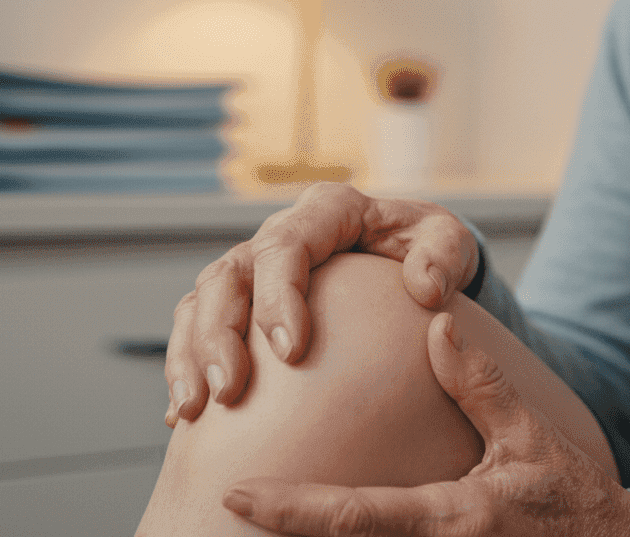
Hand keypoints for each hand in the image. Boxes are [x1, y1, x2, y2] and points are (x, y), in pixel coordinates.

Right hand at [164, 182, 480, 426]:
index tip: (290, 351)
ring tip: (193, 410)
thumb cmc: (428, 250)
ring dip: (190, 355)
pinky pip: (194, 329)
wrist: (411, 262)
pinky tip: (182, 418)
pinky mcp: (239, 302)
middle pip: (229, 275)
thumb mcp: (447, 242)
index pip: (287, 247)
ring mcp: (253, 268)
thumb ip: (443, 255)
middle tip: (229, 393)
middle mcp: (280, 235)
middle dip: (219, 334)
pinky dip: (184, 369)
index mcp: (326, 211)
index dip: (278, 296)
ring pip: (200, 301)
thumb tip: (424, 288)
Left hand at [220, 312, 629, 536]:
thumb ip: (479, 384)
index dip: (291, 510)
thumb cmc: (573, 500)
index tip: (236, 494)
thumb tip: (433, 324)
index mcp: (451, 518)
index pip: (356, 516)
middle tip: (220, 517)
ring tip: (251, 527)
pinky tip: (312, 532)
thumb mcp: (531, 436)